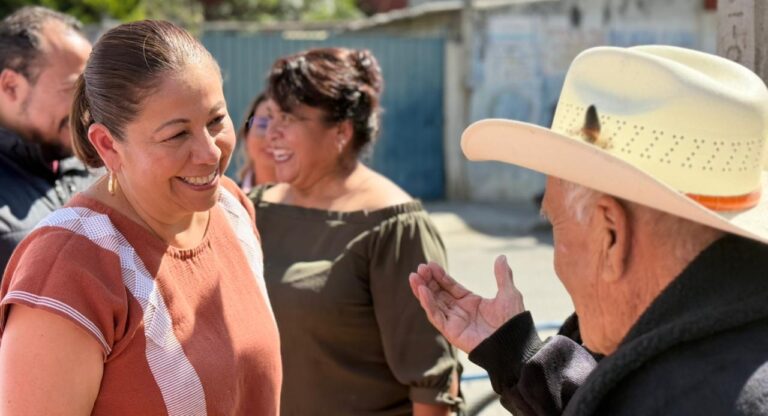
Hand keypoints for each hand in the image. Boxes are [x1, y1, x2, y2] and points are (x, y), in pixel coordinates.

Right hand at [408, 255, 525, 352]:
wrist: (514, 343)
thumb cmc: (513, 322)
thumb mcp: (508, 294)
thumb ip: (502, 276)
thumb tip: (502, 257)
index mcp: (471, 302)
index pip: (450, 286)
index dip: (440, 275)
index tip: (430, 264)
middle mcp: (460, 311)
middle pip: (439, 293)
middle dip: (428, 281)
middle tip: (419, 268)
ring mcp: (455, 322)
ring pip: (433, 304)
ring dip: (423, 290)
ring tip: (414, 277)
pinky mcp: (451, 332)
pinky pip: (436, 316)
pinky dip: (428, 304)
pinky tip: (422, 291)